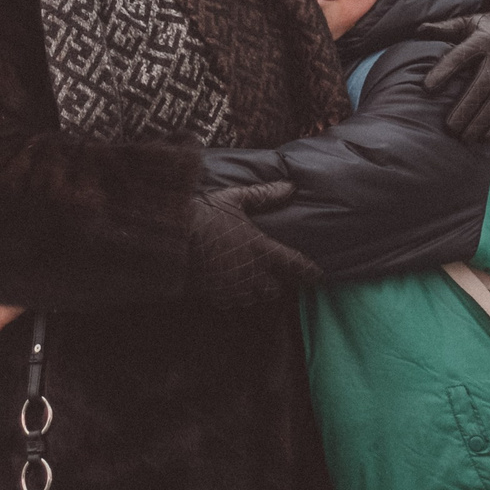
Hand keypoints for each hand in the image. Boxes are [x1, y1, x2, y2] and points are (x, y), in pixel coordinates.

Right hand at [186, 180, 318, 305]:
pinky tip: (229, 285)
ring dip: (256, 290)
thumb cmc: (205, 216)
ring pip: (255, 298)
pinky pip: (232, 302)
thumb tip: (290, 186)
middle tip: (275, 274)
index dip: (309, 272)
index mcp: (262, 250)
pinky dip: (235, 296)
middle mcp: (253, 274)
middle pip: (275, 289)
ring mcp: (234, 288)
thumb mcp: (235, 199)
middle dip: (277, 282)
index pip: (295, 265)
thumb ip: (265, 195)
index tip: (317, 275)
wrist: (172, 239)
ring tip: (251, 280)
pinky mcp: (217, 296)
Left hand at [420, 12, 489, 143]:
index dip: (444, 71)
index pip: (462, 56)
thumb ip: (445, 28)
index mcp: (482, 40)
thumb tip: (419, 29)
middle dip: (466, 108)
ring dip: (482, 121)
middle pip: (482, 85)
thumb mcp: (467, 22)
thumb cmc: (486, 29)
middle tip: (449, 127)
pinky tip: (484, 138)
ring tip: (464, 138)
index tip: (426, 88)